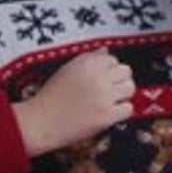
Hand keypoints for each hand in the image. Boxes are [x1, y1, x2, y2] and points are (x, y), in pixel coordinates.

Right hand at [14, 48, 134, 155]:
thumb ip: (89, 59)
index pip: (113, 59)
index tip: (101, 79)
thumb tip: (106, 50)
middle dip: (119, 80)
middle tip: (108, 90)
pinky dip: (121, 111)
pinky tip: (108, 113)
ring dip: (123, 95)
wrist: (40, 122)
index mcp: (87, 63)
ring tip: (109, 101)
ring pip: (130, 88)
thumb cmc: (51, 96)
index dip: (108, 70)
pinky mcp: (107, 116)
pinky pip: (128, 109)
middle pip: (126, 72)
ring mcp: (104, 97)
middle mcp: (97, 77)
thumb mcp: (67, 70)